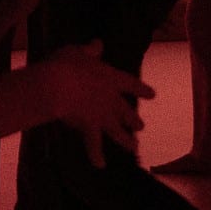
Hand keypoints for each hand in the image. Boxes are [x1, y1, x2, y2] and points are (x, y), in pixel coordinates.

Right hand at [39, 41, 153, 158]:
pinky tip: (100, 165)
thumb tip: (98, 44)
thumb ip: (90, 50)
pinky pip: (94, 144)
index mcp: (111, 78)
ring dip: (126, 140)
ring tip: (134, 147)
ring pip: (118, 130)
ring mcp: (102, 115)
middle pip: (126, 111)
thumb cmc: (66, 64)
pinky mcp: (90, 127)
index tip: (152, 95)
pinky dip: (96, 155)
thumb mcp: (78, 52)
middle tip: (141, 126)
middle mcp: (111, 99)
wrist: (58, 85)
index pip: (130, 83)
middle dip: (133, 119)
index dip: (142, 89)